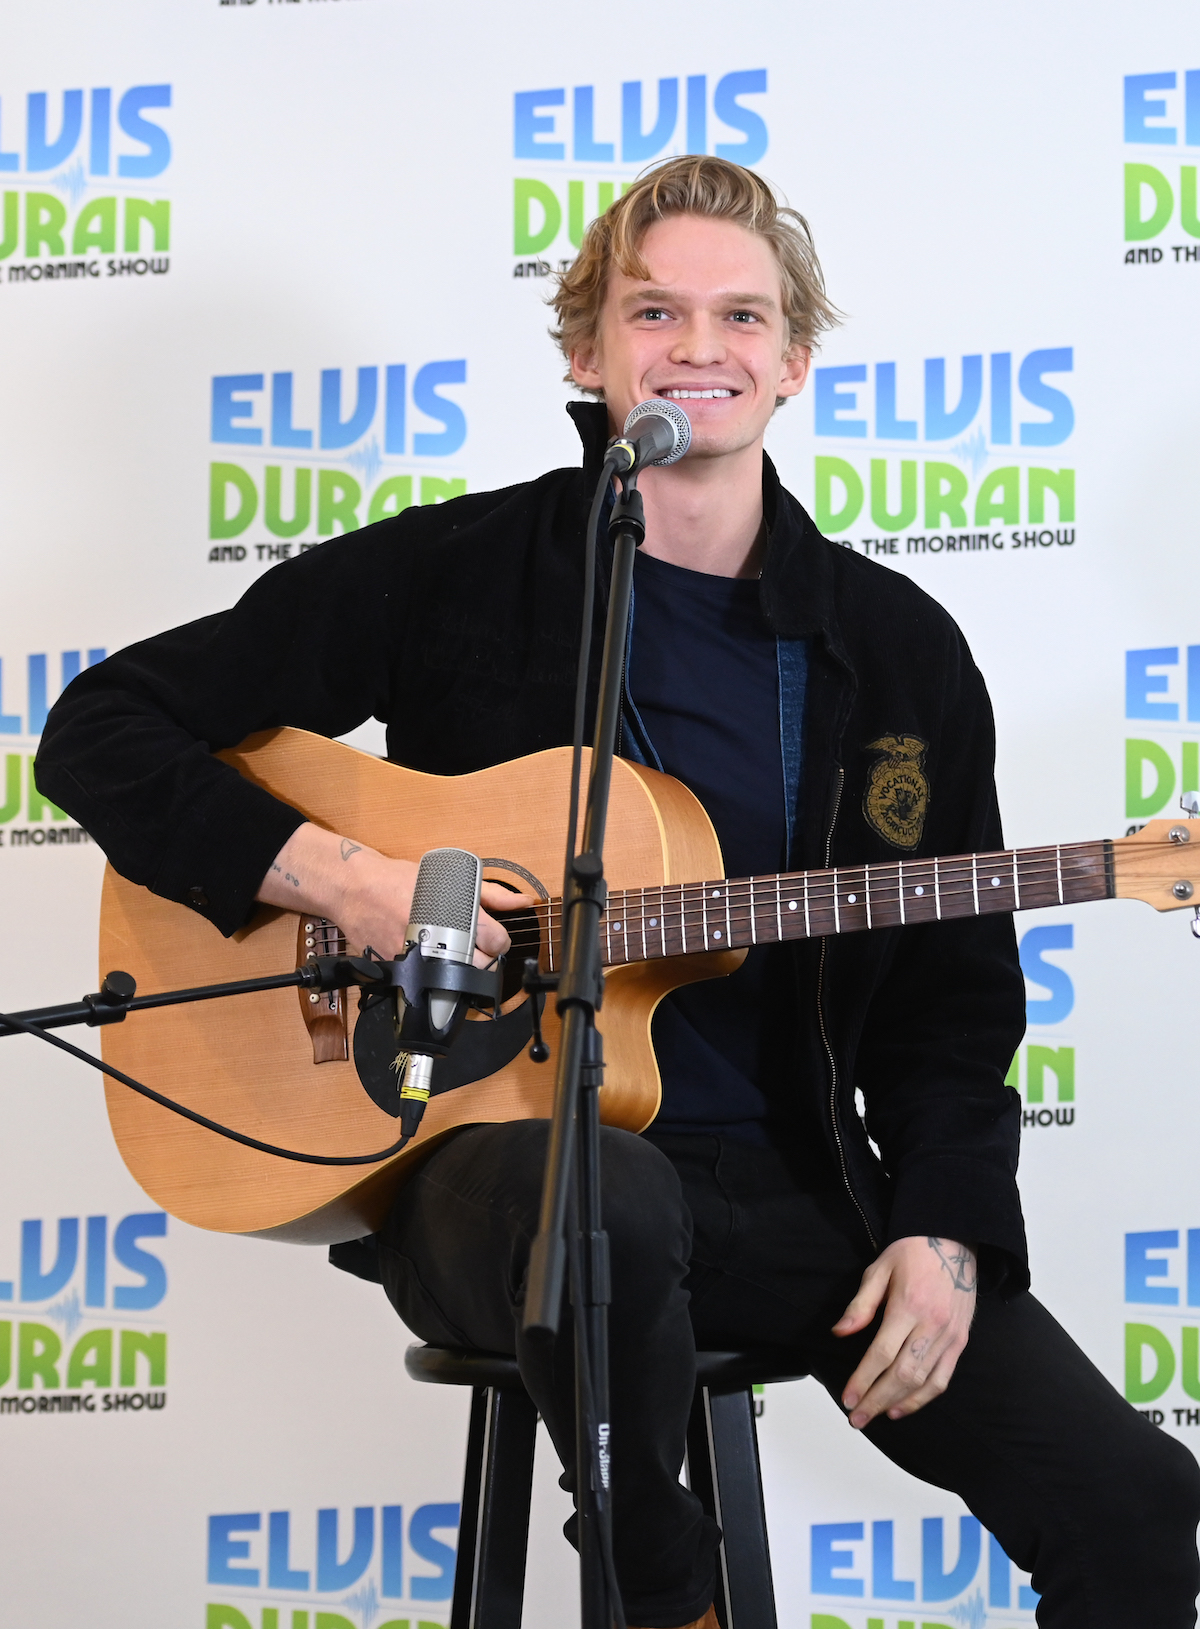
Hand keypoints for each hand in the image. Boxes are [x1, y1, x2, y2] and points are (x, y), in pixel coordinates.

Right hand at [257, 823, 535, 963]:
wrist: (355, 888)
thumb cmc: (401, 881)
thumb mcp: (450, 878)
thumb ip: (490, 893)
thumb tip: (523, 902)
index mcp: (453, 913)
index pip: (497, 943)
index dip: (499, 942)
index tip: (492, 938)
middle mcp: (436, 938)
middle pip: (480, 967)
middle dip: (482, 960)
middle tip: (472, 948)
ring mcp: (416, 958)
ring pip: (454, 982)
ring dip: (458, 972)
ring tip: (450, 955)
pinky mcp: (398, 971)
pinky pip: (425, 984)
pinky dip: (431, 977)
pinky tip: (427, 961)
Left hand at [833, 1235, 977, 1428]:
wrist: (952, 1239)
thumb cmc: (912, 1252)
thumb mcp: (879, 1269)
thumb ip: (860, 1304)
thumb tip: (839, 1333)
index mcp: (908, 1305)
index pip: (882, 1354)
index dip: (863, 1380)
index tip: (847, 1398)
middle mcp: (931, 1325)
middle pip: (902, 1374)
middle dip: (876, 1400)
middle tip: (856, 1418)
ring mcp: (949, 1336)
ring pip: (923, 1381)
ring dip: (898, 1403)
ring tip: (876, 1415)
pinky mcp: (960, 1341)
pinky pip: (943, 1378)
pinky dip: (923, 1398)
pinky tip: (904, 1406)